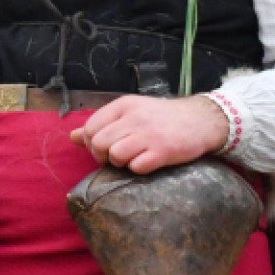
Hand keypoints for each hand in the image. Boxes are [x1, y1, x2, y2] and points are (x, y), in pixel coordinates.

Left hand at [70, 95, 228, 172]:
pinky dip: (139, 168)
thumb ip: (103, 124)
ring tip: (135, 157)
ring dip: (121, 163)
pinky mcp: (163, 151)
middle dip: (105, 156)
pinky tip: (149, 161)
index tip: (106, 147)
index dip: (93, 143)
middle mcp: (135, 117)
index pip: (91, 127)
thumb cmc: (163, 118)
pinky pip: (136, 167)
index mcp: (125, 105)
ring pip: (115, 155)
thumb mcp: (132, 113)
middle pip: (100, 143)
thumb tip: (73, 136)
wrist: (202, 120)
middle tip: (119, 156)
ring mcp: (149, 134)